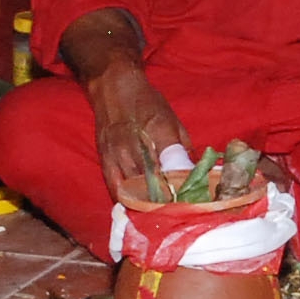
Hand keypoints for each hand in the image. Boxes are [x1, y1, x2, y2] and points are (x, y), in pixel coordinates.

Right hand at [86, 56, 188, 198]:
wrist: (113, 86)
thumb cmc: (147, 101)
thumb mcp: (172, 119)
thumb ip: (183, 146)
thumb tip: (194, 170)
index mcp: (160, 132)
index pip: (175, 169)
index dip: (184, 188)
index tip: (192, 199)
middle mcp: (138, 145)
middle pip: (155, 183)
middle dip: (168, 198)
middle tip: (179, 209)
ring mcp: (119, 154)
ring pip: (137, 189)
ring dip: (149, 201)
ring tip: (161, 211)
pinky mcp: (105, 160)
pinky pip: (116, 187)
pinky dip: (128, 199)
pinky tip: (137, 206)